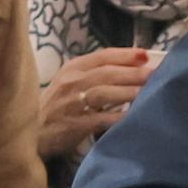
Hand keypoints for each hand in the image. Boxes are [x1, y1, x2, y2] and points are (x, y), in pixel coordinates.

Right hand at [38, 43, 156, 152]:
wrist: (32, 132)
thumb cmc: (58, 105)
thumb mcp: (71, 82)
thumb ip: (96, 73)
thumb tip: (134, 67)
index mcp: (72, 68)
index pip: (102, 56)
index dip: (126, 55)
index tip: (146, 55)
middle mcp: (71, 82)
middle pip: (106, 73)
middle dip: (133, 73)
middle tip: (155, 74)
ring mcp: (71, 104)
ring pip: (104, 93)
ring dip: (128, 92)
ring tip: (147, 92)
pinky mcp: (73, 125)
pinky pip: (99, 119)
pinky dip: (117, 117)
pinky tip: (132, 117)